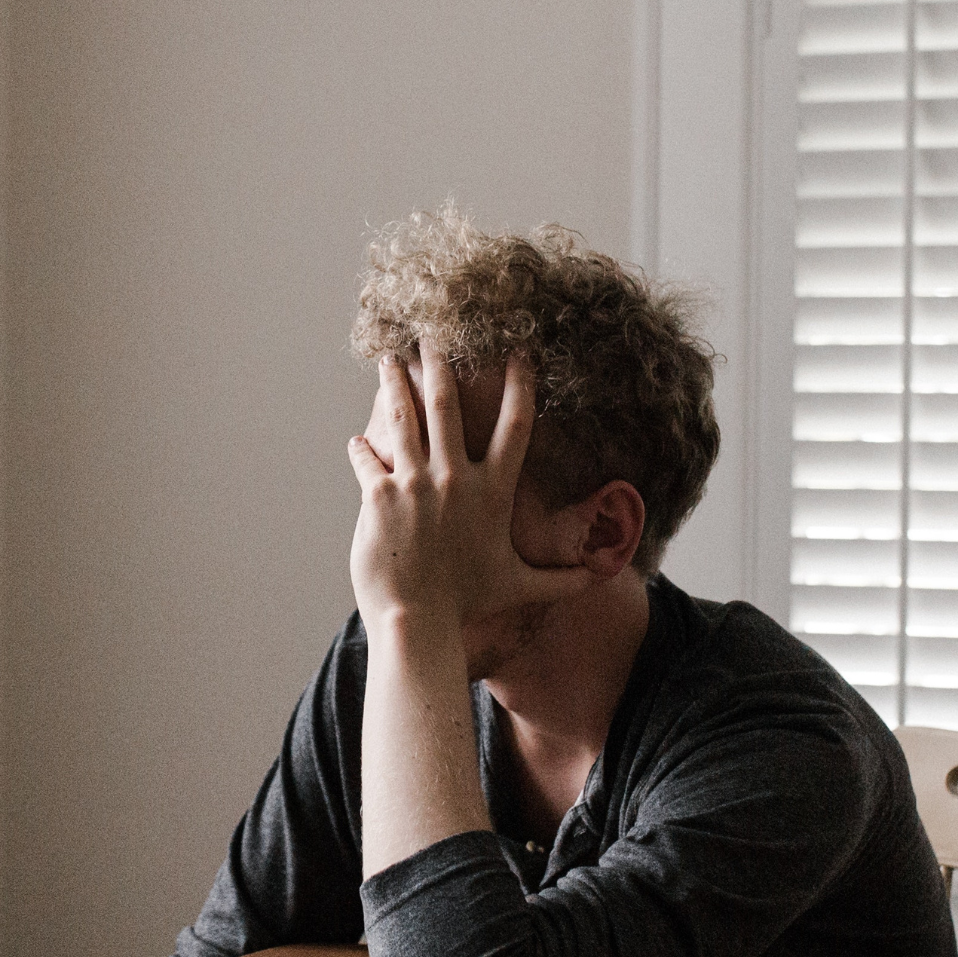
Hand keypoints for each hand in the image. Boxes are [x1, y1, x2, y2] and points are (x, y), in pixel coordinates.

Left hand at [346, 345, 591, 638]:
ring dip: (394, 384)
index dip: (520, 385)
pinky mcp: (379, 494)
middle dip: (439, 364)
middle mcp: (454, 477)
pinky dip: (362, 448)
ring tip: (388, 359)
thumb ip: (560, 580)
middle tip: (433, 335)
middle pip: (447, 403)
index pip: (515, 425)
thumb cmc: (469, 604)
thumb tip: (600, 580)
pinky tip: (357, 441)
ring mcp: (414, 482)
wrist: (419, 620)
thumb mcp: (519, 587)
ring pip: (403, 417)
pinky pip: (367, 458)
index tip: (518, 352)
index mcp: (492, 490)